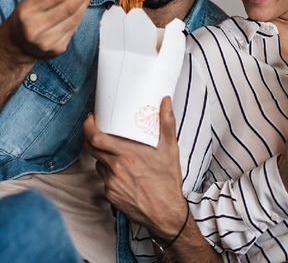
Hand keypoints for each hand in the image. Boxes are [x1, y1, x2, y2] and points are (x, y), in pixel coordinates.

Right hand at [0, 0, 94, 64]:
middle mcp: (37, 27)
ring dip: (85, 2)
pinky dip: (81, 15)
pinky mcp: (58, 48)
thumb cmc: (30, 14)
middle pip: (69, 7)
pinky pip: (74, 28)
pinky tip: (83, 6)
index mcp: (27, 11)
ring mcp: (48, 40)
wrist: (21, 42)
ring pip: (74, 18)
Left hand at [83, 97, 187, 243]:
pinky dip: (111, 173)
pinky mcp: (110, 195)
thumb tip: (165, 102)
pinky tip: (124, 173)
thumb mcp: (170, 150)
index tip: (92, 119)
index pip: (96, 138)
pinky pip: (104, 179)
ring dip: (104, 157)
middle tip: (98, 131)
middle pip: (91, 149)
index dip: (88, 127)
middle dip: (91, 138)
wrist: (166, 213)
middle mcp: (116, 168)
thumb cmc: (168, 181)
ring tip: (118, 154)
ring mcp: (111, 183)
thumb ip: (167, 124)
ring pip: (99, 164)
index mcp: (128, 155)